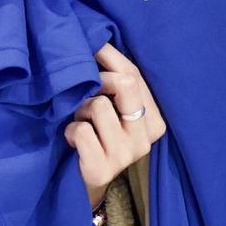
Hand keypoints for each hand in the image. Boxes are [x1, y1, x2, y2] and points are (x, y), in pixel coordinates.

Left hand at [67, 44, 167, 213]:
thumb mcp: (112, 110)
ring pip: (99, 106)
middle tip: (83, 87)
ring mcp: (126, 155)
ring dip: (80, 108)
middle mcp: (146, 139)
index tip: (90, 46)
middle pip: (126, 84)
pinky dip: (70, 129)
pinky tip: (72, 139)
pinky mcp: (103, 169)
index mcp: (155, 121)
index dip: (109, 56)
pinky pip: (82, 131)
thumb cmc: (96, 137)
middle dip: (97, 78)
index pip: (135, 75)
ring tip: (79, 119)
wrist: (82, 186)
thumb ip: (115, 82)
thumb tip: (98, 40)